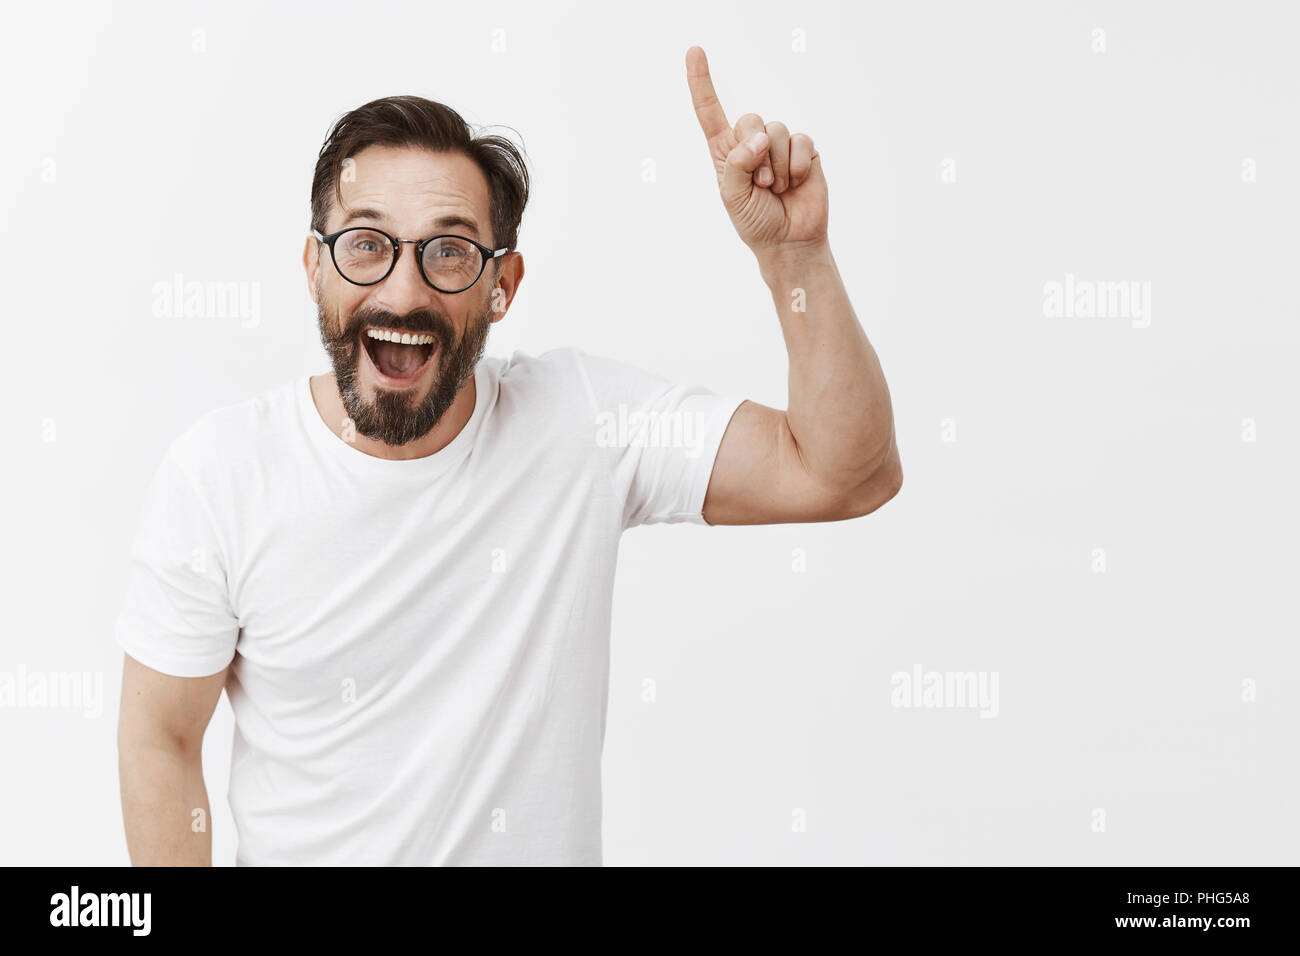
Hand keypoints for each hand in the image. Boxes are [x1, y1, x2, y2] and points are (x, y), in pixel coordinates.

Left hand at [685, 45, 828, 259]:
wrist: (789, 240)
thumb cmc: (755, 221)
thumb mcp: (733, 196)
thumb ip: (737, 164)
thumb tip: (759, 138)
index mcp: (726, 152)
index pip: (710, 112)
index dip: (701, 82)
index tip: (694, 51)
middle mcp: (751, 143)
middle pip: (750, 119)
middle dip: (755, 152)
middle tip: (762, 184)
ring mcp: (778, 145)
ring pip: (776, 130)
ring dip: (777, 165)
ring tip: (777, 188)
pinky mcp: (804, 150)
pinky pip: (800, 141)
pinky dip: (796, 165)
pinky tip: (796, 183)